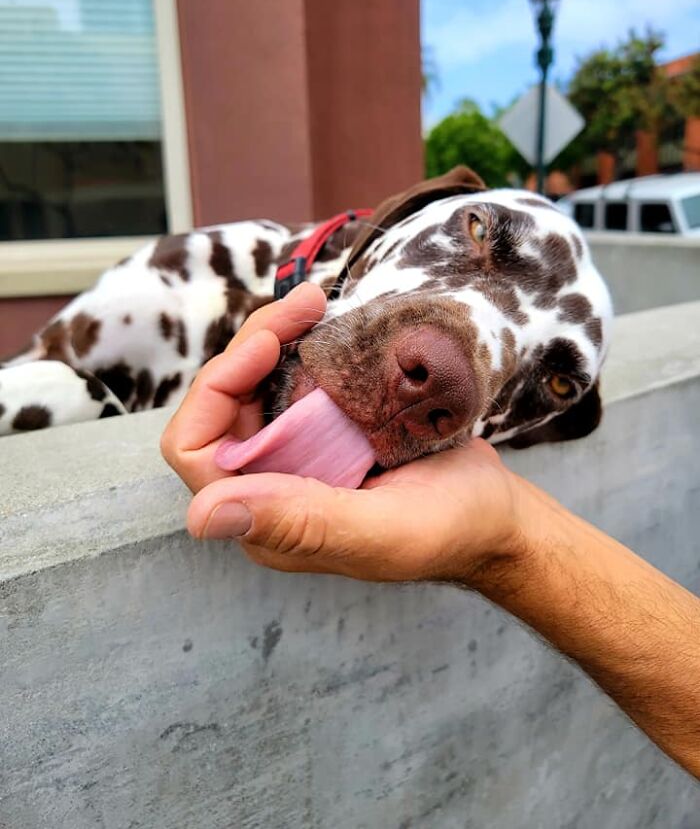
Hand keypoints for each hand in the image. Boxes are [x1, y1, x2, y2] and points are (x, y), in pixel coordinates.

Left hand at [163, 281, 527, 583]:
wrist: (498, 511)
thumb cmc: (449, 528)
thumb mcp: (378, 530)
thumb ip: (299, 522)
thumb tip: (200, 516)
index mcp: (268, 518)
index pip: (196, 452)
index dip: (215, 393)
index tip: (268, 347)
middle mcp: (271, 484)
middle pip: (223, 405)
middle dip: (251, 346)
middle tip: (303, 304)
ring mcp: (298, 452)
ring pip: (255, 384)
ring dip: (275, 336)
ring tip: (313, 301)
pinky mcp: (325, 428)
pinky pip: (293, 379)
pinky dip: (303, 344)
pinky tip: (327, 319)